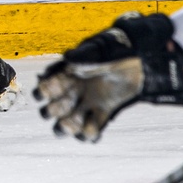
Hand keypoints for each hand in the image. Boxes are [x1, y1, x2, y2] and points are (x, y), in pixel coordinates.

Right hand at [34, 12, 182, 141]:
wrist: (139, 56)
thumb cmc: (116, 48)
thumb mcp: (99, 50)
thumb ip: (84, 55)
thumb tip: (68, 59)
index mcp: (66, 74)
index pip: (45, 88)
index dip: (43, 93)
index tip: (51, 91)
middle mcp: (73, 90)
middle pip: (52, 109)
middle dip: (54, 112)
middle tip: (66, 108)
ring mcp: (87, 102)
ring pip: (68, 123)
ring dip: (68, 128)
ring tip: (76, 127)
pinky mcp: (103, 112)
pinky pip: (91, 128)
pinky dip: (89, 134)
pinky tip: (93, 132)